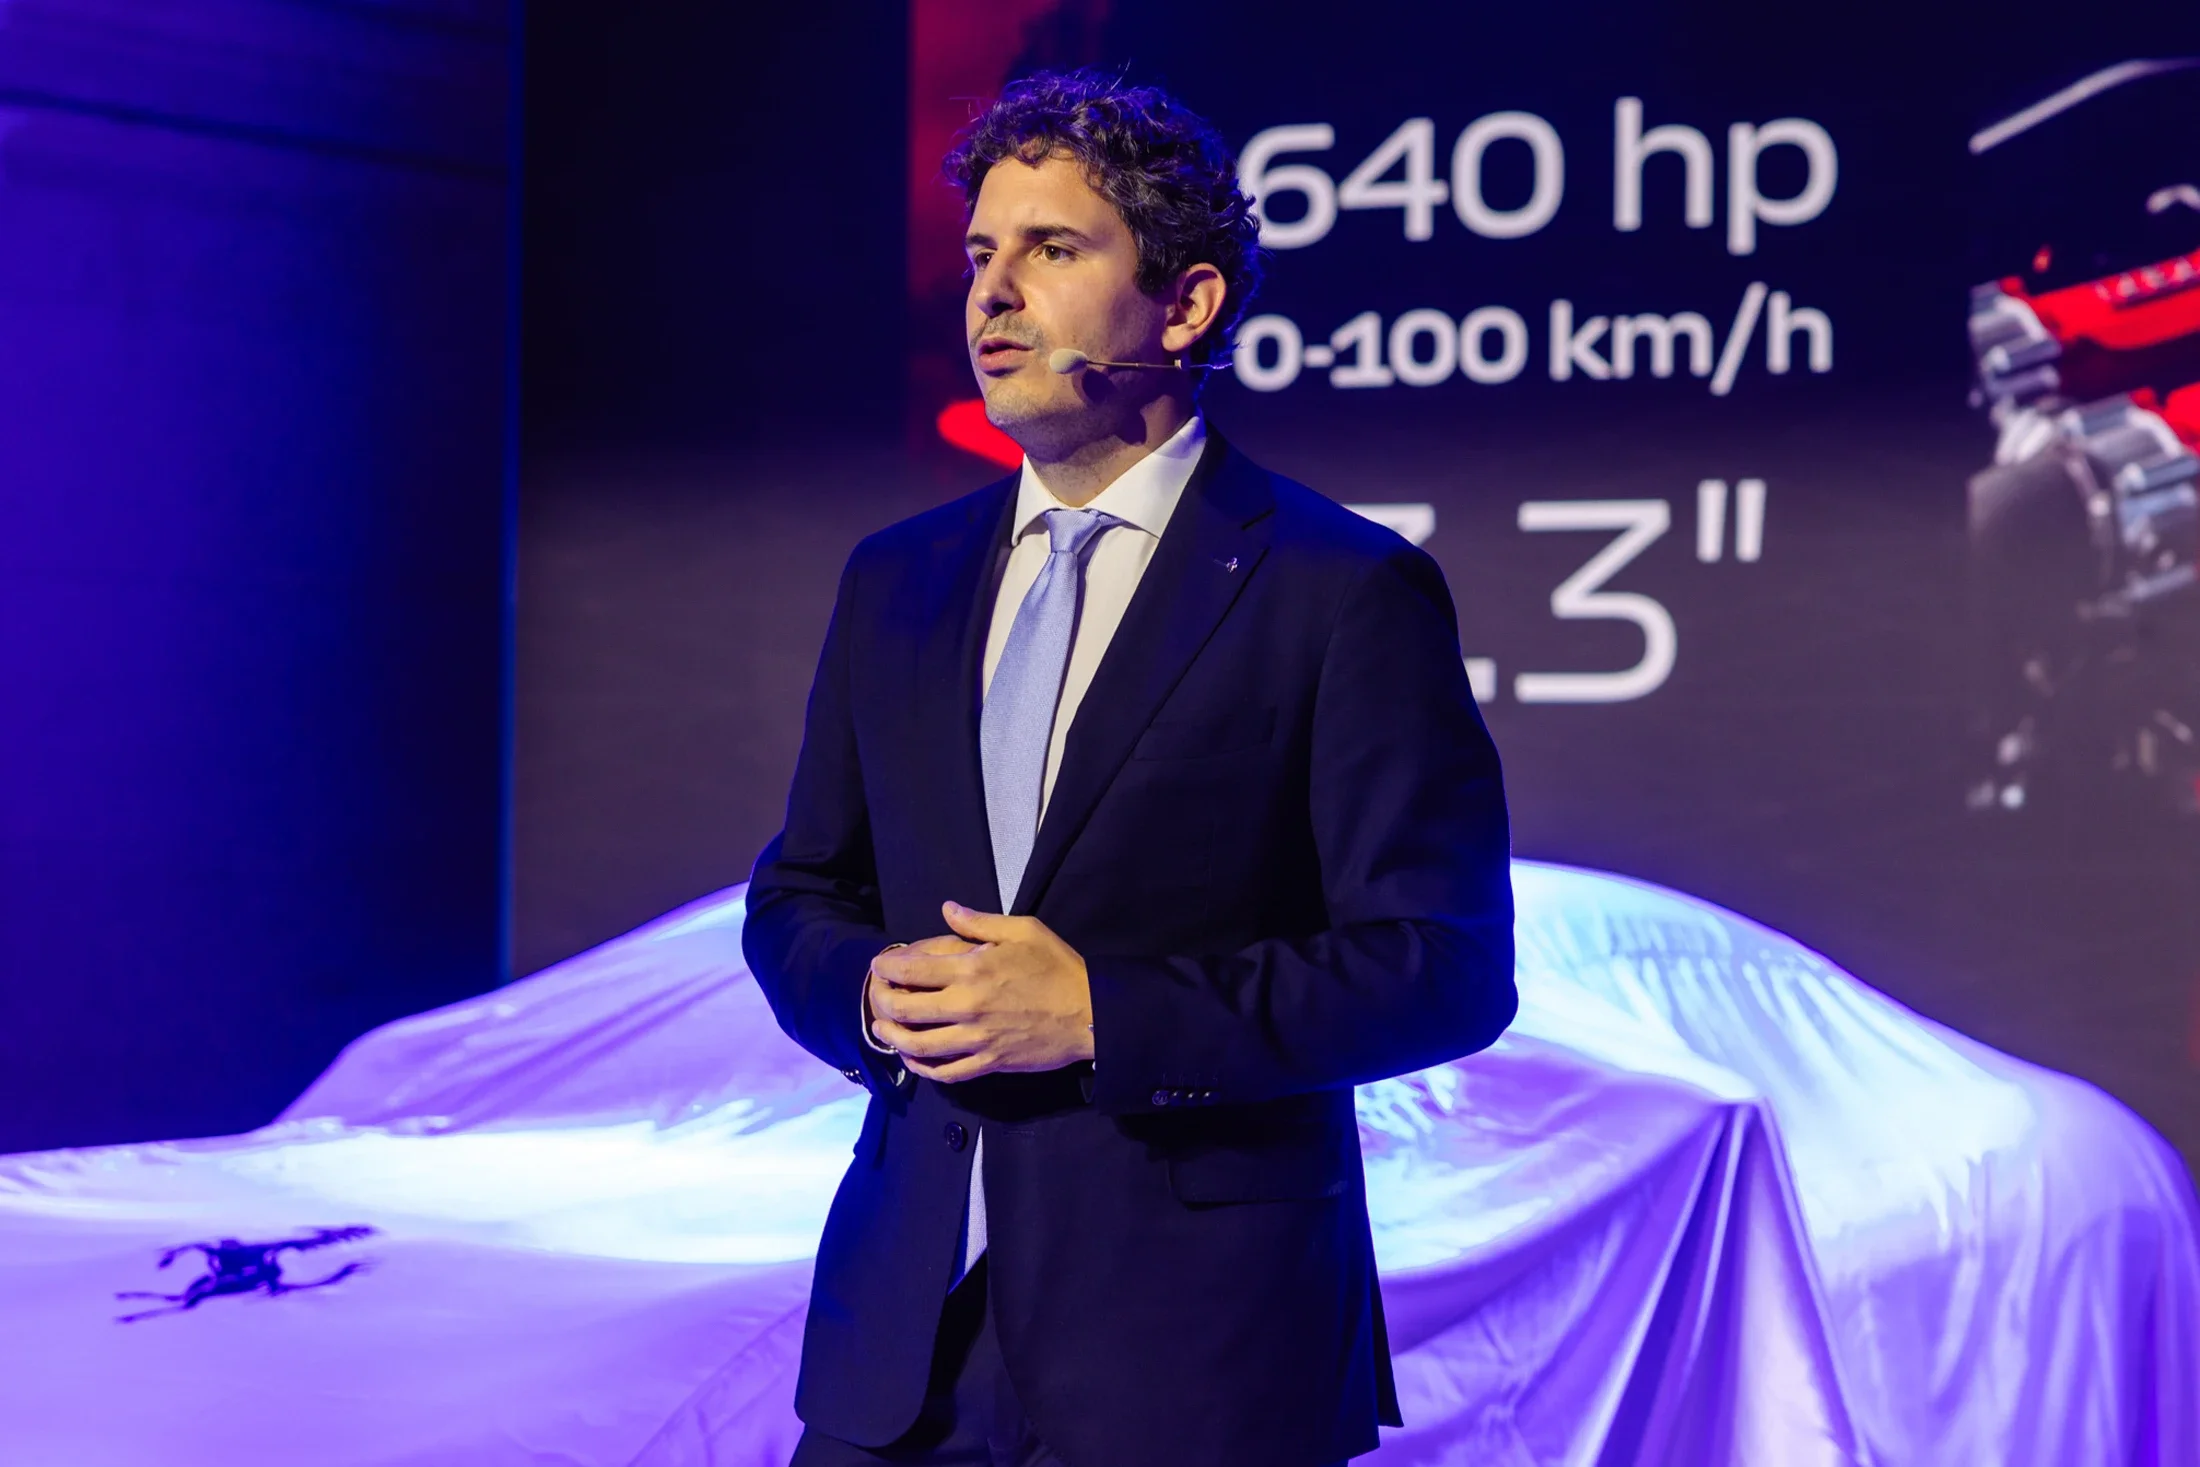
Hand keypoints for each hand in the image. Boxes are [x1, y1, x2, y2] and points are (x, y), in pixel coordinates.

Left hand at [868, 902, 1095, 1082]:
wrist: (1090, 1013)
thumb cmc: (1058, 967)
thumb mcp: (1024, 930)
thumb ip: (980, 922)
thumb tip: (947, 909)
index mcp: (972, 970)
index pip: (913, 970)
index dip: (888, 967)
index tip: (880, 965)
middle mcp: (967, 1006)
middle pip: (906, 1009)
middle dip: (882, 1001)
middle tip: (876, 995)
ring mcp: (976, 1039)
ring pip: (919, 1045)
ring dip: (893, 1037)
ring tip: (883, 1028)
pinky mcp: (989, 1063)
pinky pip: (946, 1072)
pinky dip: (922, 1068)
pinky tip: (912, 1059)